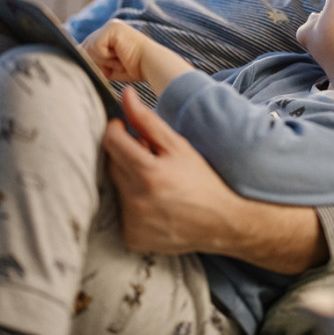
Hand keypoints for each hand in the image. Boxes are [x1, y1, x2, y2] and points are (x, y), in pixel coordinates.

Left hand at [81, 19, 149, 81]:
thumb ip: (94, 62)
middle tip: (119, 64)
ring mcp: (111, 25)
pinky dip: (106, 56)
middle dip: (98, 63)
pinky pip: (96, 46)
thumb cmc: (136, 68)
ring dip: (104, 61)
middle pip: (84, 48)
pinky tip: (120, 55)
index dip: (92, 62)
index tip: (109, 68)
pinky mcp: (112, 27)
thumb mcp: (109, 66)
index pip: (86, 48)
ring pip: (89, 48)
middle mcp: (109, 27)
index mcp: (109, 34)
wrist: (152, 65)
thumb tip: (78, 63)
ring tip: (121, 60)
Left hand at [102, 87, 327, 273]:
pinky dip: (131, 204)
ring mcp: (133, 222)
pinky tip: (152, 203)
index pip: (111, 141)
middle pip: (111, 164)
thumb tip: (125, 96)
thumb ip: (148, 120)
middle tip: (146, 155)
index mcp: (148, 173)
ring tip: (153, 181)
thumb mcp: (179, 146)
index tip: (123, 127)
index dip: (115, 128)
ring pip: (115, 188)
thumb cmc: (202, 180)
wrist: (222, 222)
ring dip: (128, 179)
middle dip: (124, 155)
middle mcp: (137, 200)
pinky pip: (120, 213)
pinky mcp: (132, 238)